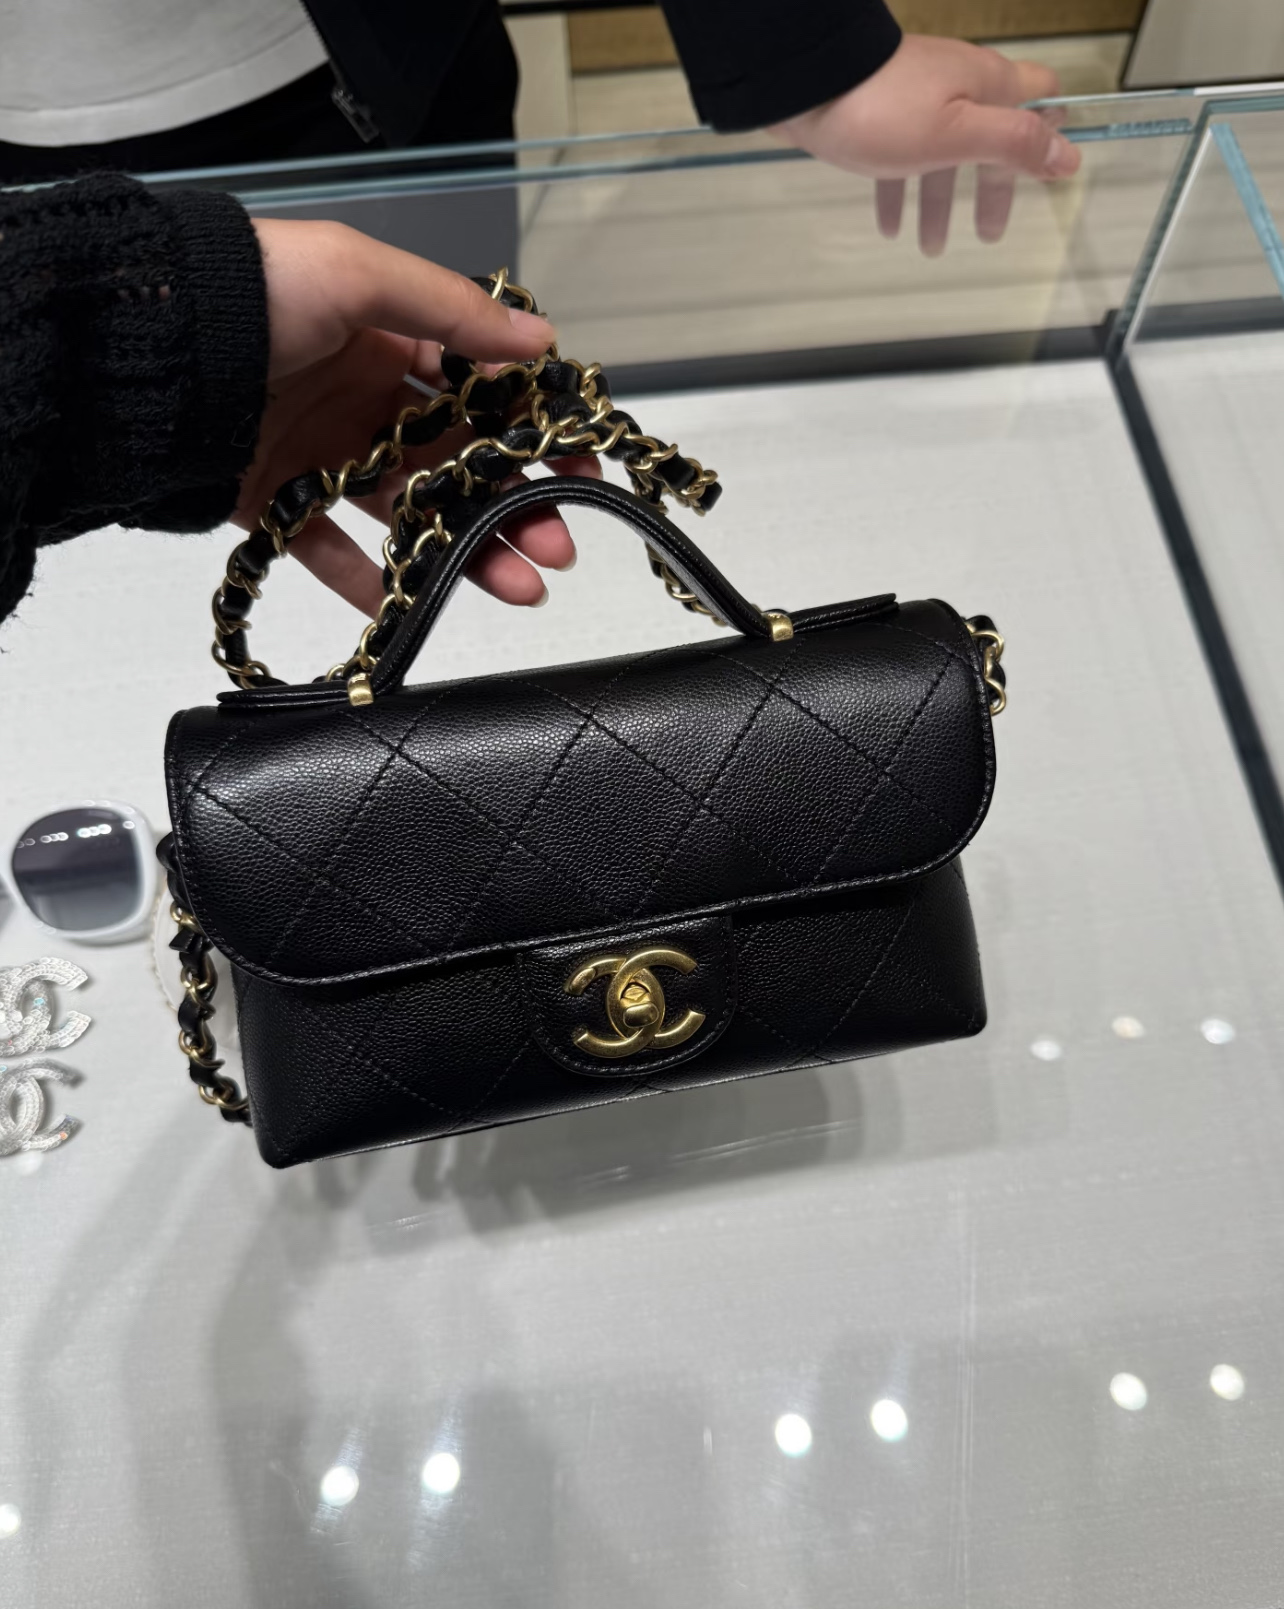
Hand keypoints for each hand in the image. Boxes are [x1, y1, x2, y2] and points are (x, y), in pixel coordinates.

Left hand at [238, 219, 597, 615]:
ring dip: (468, 551)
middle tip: (558, 543)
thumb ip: (451, 311)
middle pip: (456, 465)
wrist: (143, 346)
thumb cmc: (250, 292)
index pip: (478, 394)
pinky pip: (330, 549)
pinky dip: (371, 580)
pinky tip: (414, 602)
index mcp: (384, 340)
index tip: (577, 466)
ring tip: (520, 586)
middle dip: (514, 505)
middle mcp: (358, 399)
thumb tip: (541, 343)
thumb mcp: (358, 275)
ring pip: (411, 513)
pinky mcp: (275, 502)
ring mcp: (320, 454)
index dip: (530, 432)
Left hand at [769, 35, 1081, 254]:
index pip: (1041, 97)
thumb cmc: (887, 112)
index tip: (1047, 171)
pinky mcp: (881, 112)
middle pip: (990, 138)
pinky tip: (888, 227)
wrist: (809, 82)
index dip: (1049, 130)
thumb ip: (1013, 143)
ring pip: (941, 155)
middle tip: (987, 236)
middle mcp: (959, 86)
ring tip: (930, 249)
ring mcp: (918, 98)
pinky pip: (900, 155)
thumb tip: (1068, 158)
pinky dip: (898, 191)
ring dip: (938, 202)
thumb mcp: (957, 134)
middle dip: (990, 188)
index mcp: (987, 85)